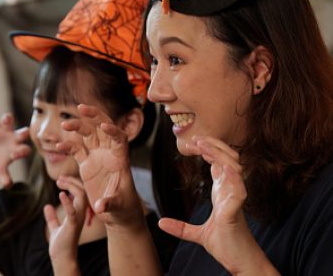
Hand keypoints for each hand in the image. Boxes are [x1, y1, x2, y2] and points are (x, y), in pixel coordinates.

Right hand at [0, 96, 30, 186]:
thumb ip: (4, 178)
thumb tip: (8, 185)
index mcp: (17, 149)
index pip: (23, 150)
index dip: (21, 152)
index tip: (15, 155)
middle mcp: (14, 138)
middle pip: (22, 134)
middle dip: (24, 133)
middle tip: (25, 133)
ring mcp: (4, 131)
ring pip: (8, 123)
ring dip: (8, 119)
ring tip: (6, 118)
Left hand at [44, 176, 87, 265]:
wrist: (61, 258)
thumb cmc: (61, 244)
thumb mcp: (55, 227)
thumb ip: (52, 217)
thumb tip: (47, 206)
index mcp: (78, 212)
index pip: (81, 191)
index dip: (72, 183)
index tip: (60, 179)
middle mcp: (81, 213)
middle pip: (83, 190)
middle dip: (72, 181)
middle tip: (59, 178)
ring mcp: (78, 218)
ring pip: (82, 196)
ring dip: (71, 186)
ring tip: (59, 182)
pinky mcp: (72, 225)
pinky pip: (73, 211)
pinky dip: (68, 202)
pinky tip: (61, 194)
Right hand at [57, 104, 142, 226]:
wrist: (117, 213)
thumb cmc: (123, 209)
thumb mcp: (118, 207)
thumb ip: (109, 204)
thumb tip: (100, 206)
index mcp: (120, 159)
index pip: (119, 139)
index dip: (113, 130)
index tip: (104, 127)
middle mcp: (109, 154)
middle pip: (103, 128)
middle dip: (94, 116)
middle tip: (81, 108)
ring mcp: (97, 157)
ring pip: (88, 135)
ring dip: (78, 126)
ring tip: (65, 124)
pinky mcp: (86, 164)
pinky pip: (77, 149)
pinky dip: (68, 145)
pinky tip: (58, 146)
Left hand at [158, 136, 276, 274]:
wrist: (241, 264)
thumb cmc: (226, 246)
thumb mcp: (198, 235)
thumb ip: (181, 227)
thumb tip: (161, 223)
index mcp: (223, 193)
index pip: (219, 164)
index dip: (209, 150)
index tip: (194, 142)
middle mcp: (231, 192)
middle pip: (228, 160)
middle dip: (214, 146)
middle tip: (196, 139)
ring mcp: (235, 201)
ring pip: (234, 169)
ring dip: (220, 156)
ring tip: (203, 146)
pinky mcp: (236, 213)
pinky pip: (238, 191)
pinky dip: (232, 178)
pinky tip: (222, 169)